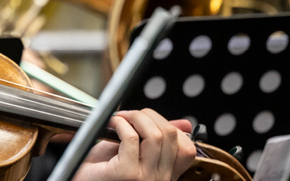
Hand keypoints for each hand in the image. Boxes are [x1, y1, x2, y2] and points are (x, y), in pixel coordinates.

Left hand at [72, 110, 197, 180]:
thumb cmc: (102, 173)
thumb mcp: (135, 152)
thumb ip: (155, 139)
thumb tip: (183, 124)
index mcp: (166, 175)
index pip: (187, 149)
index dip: (171, 128)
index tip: (150, 121)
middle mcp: (160, 179)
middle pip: (171, 135)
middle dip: (150, 116)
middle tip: (130, 115)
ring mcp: (145, 178)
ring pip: (155, 135)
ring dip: (136, 117)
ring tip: (121, 119)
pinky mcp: (126, 173)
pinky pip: (131, 138)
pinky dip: (121, 125)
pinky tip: (112, 125)